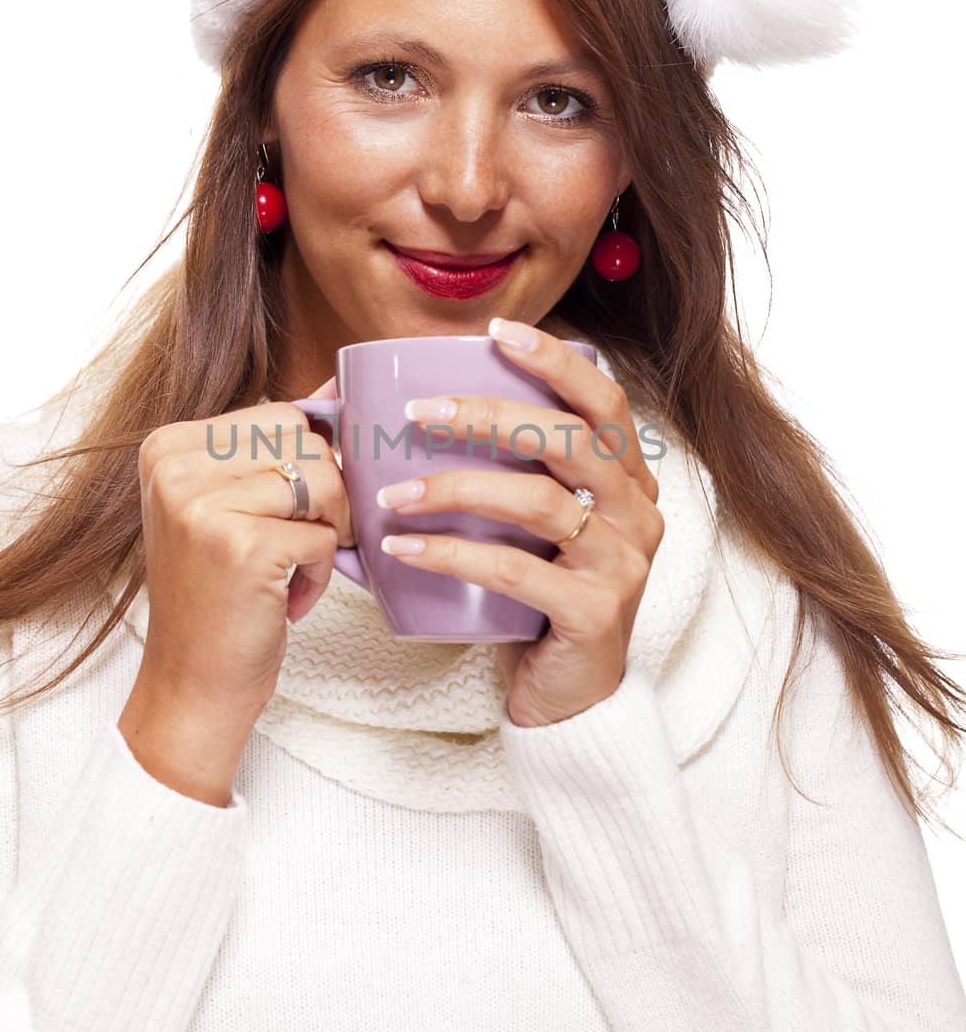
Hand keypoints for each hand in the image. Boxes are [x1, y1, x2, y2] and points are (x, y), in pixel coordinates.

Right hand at [119, 382, 352, 802]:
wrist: (192, 683)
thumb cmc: (220, 594)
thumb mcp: (228, 505)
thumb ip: (271, 448)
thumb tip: (339, 391)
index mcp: (169, 445)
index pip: (281, 414)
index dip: (314, 459)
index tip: (301, 507)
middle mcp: (175, 467)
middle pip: (306, 441)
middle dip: (329, 495)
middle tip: (309, 540)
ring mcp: (202, 504)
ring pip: (323, 481)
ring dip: (330, 532)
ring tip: (297, 568)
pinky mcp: (240, 545)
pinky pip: (324, 536)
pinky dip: (322, 572)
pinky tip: (290, 598)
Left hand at [378, 322, 664, 728]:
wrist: (570, 699)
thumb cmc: (538, 597)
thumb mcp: (531, 528)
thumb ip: (502, 473)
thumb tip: (396, 422)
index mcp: (629, 479)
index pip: (604, 402)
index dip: (555, 362)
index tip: (497, 333)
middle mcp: (639, 513)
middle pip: (569, 440)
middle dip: (489, 414)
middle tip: (417, 412)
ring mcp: (622, 564)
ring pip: (539, 502)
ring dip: (457, 489)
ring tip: (393, 492)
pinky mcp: (593, 613)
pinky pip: (514, 571)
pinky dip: (451, 555)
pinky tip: (402, 549)